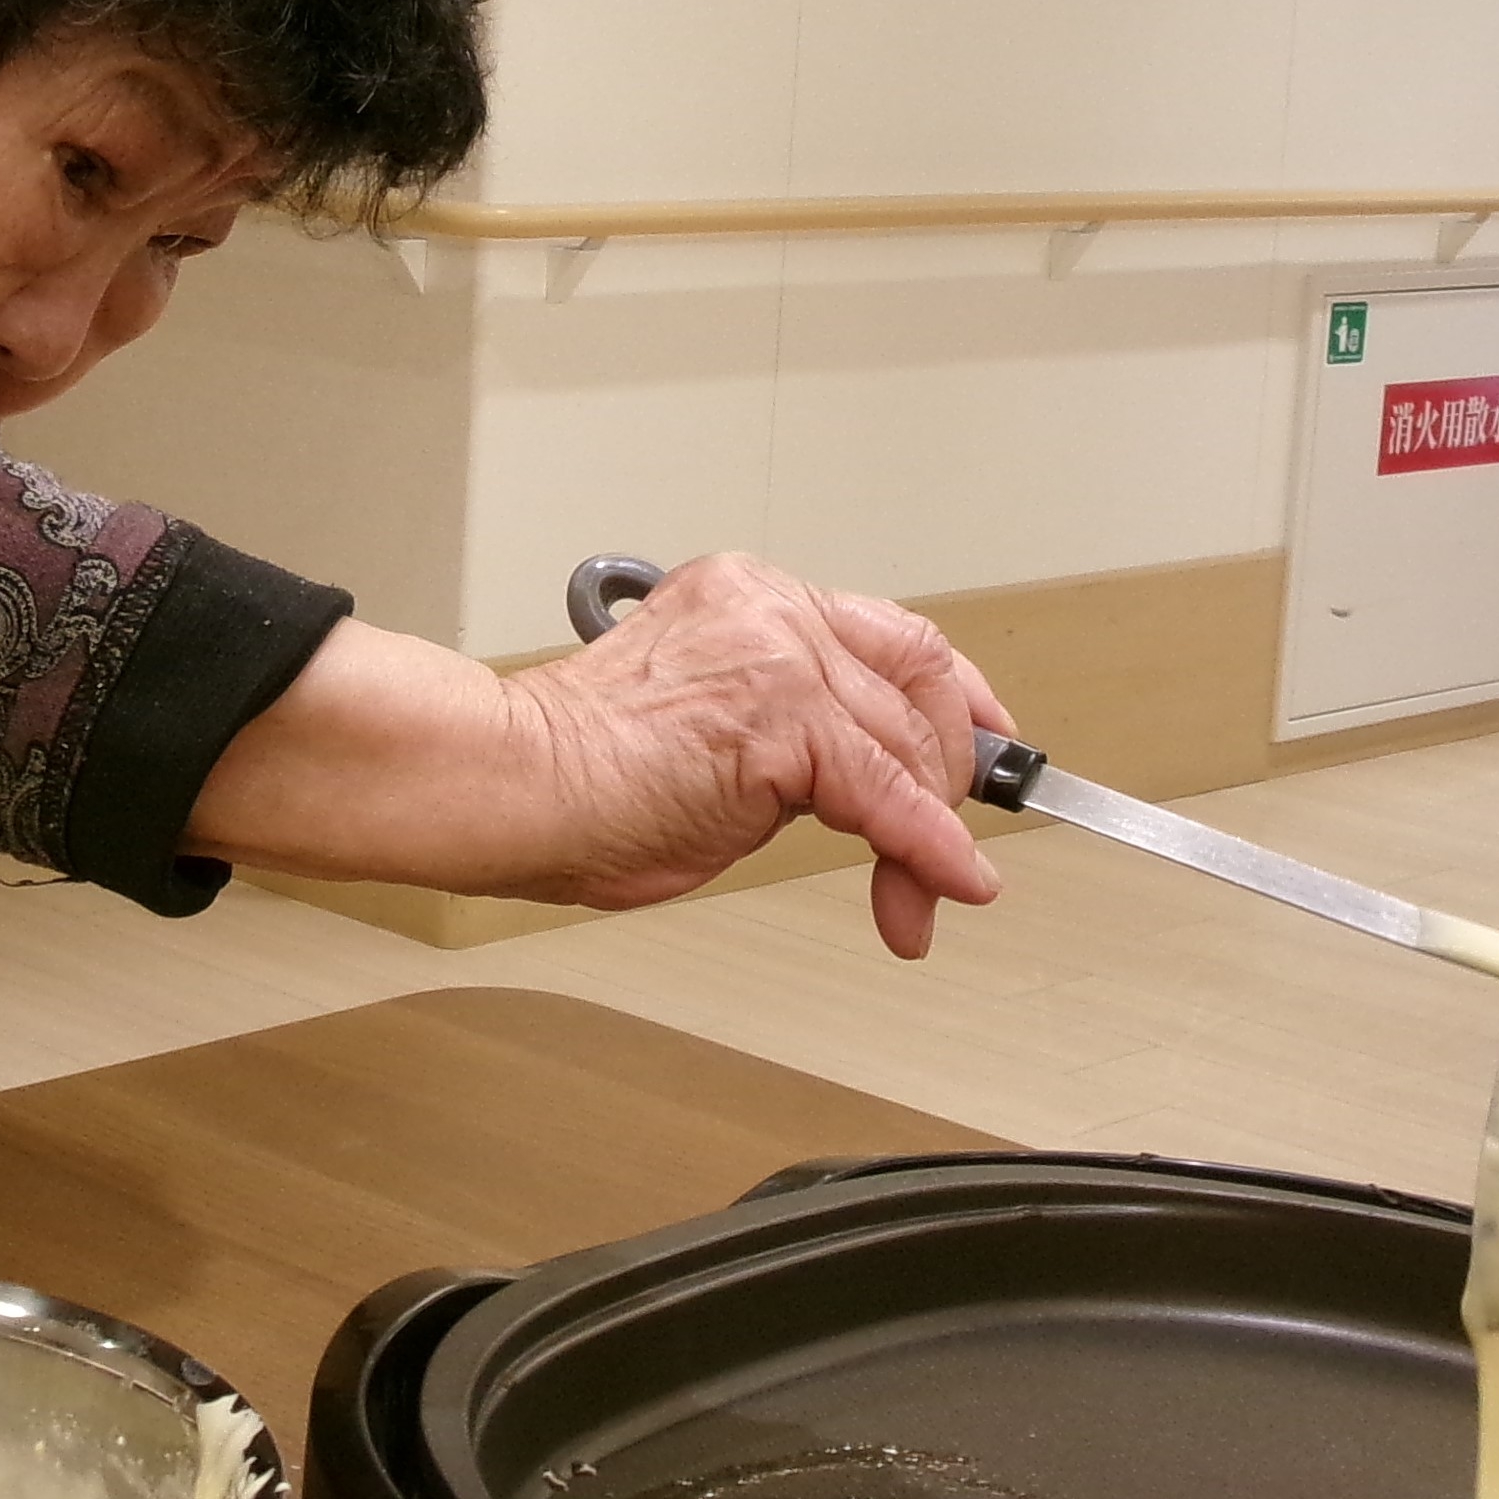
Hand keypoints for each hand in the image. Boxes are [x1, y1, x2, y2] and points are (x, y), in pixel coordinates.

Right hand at [185, 557, 1011, 958]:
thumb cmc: (573, 775)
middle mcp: (772, 609)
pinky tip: (938, 888)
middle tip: (946, 852)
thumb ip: (784, 742)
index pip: (891, 635)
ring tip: (911, 901)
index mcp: (748, 598)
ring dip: (927, 838)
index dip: (956, 699)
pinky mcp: (783, 721)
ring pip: (907, 746)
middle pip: (920, 683)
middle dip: (950, 777)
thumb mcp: (705, 736)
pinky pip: (887, 796)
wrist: (513, 784)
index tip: (986, 745)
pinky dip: (926, 850)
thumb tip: (852, 794)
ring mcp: (781, 657)